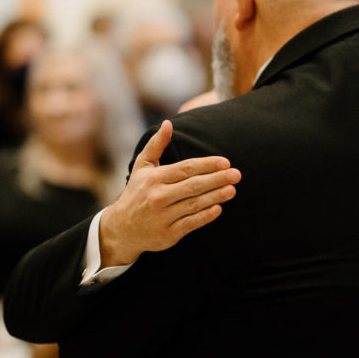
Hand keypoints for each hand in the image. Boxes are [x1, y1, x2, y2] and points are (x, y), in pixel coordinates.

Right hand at [99, 120, 240, 266]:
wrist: (122, 228)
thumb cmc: (136, 192)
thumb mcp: (142, 166)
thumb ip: (156, 144)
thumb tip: (168, 123)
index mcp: (154, 178)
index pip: (185, 168)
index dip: (207, 165)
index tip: (225, 162)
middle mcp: (158, 197)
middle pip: (193, 186)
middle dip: (217, 179)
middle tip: (236, 174)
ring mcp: (163, 216)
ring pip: (194, 204)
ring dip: (216, 196)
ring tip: (232, 189)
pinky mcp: (167, 234)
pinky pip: (190, 223)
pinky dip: (205, 216)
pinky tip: (219, 208)